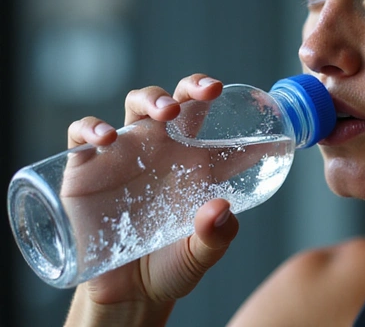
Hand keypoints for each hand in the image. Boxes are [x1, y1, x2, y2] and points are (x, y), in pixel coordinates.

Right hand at [64, 74, 239, 324]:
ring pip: (138, 105)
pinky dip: (92, 128)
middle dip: (195, 86)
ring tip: (166, 111)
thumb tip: (220, 208)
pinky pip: (83, 134)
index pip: (226, 137)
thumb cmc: (171, 266)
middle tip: (209, 90)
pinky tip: (107, 138)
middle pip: (181, 101)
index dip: (249, 128)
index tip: (268, 129)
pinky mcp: (87, 167)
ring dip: (152, 98)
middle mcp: (165, 151)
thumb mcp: (200, 256)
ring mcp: (126, 154)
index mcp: (199, 166)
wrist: (126, 292)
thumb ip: (216, 236)